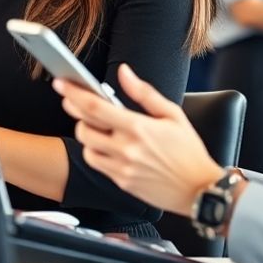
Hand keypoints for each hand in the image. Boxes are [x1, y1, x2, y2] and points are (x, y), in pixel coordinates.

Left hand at [56, 64, 223, 217]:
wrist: (200, 190)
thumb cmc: (189, 151)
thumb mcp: (172, 114)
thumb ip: (143, 92)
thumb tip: (124, 72)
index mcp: (138, 128)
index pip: (95, 107)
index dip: (74, 93)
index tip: (62, 83)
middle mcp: (126, 149)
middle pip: (83, 128)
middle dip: (75, 113)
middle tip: (76, 103)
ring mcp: (122, 168)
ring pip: (86, 148)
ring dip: (85, 134)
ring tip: (96, 126)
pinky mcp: (121, 183)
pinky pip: (97, 164)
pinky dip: (95, 152)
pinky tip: (104, 145)